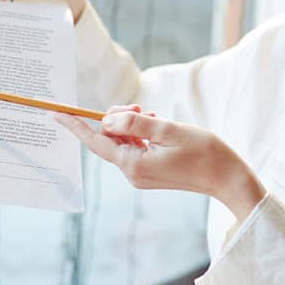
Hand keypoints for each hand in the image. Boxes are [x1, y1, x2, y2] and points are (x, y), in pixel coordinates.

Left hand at [54, 109, 265, 220]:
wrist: (228, 178)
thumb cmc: (203, 152)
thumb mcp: (167, 129)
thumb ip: (134, 123)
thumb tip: (107, 118)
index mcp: (133, 164)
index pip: (96, 141)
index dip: (75, 126)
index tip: (56, 113)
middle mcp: (133, 173)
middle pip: (110, 139)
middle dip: (117, 118)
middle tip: (139, 106)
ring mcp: (141, 175)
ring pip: (123, 142)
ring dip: (131, 125)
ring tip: (152, 115)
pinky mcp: (150, 173)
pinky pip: (135, 149)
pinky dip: (140, 134)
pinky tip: (154, 125)